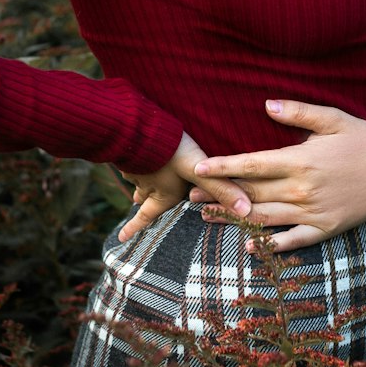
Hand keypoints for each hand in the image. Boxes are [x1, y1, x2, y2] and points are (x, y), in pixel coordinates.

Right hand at [117, 131, 251, 241]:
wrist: (139, 127)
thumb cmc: (169, 152)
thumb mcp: (198, 170)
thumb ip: (221, 188)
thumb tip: (245, 212)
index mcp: (161, 193)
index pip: (147, 215)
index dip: (135, 228)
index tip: (120, 239)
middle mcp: (145, 182)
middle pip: (141, 196)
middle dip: (140, 202)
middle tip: (136, 205)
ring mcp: (134, 165)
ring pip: (135, 176)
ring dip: (137, 179)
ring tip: (135, 178)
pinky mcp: (129, 147)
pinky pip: (130, 156)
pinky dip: (133, 157)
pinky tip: (134, 148)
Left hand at [189, 99, 365, 252]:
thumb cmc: (364, 138)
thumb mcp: (333, 118)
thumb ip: (299, 113)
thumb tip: (267, 104)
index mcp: (301, 160)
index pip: (253, 164)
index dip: (223, 167)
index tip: (199, 168)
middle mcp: (304, 189)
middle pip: (252, 194)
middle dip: (219, 195)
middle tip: (190, 196)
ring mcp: (314, 212)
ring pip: (266, 218)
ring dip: (234, 219)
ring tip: (206, 218)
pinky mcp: (326, 229)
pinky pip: (294, 241)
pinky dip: (270, 245)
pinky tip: (249, 245)